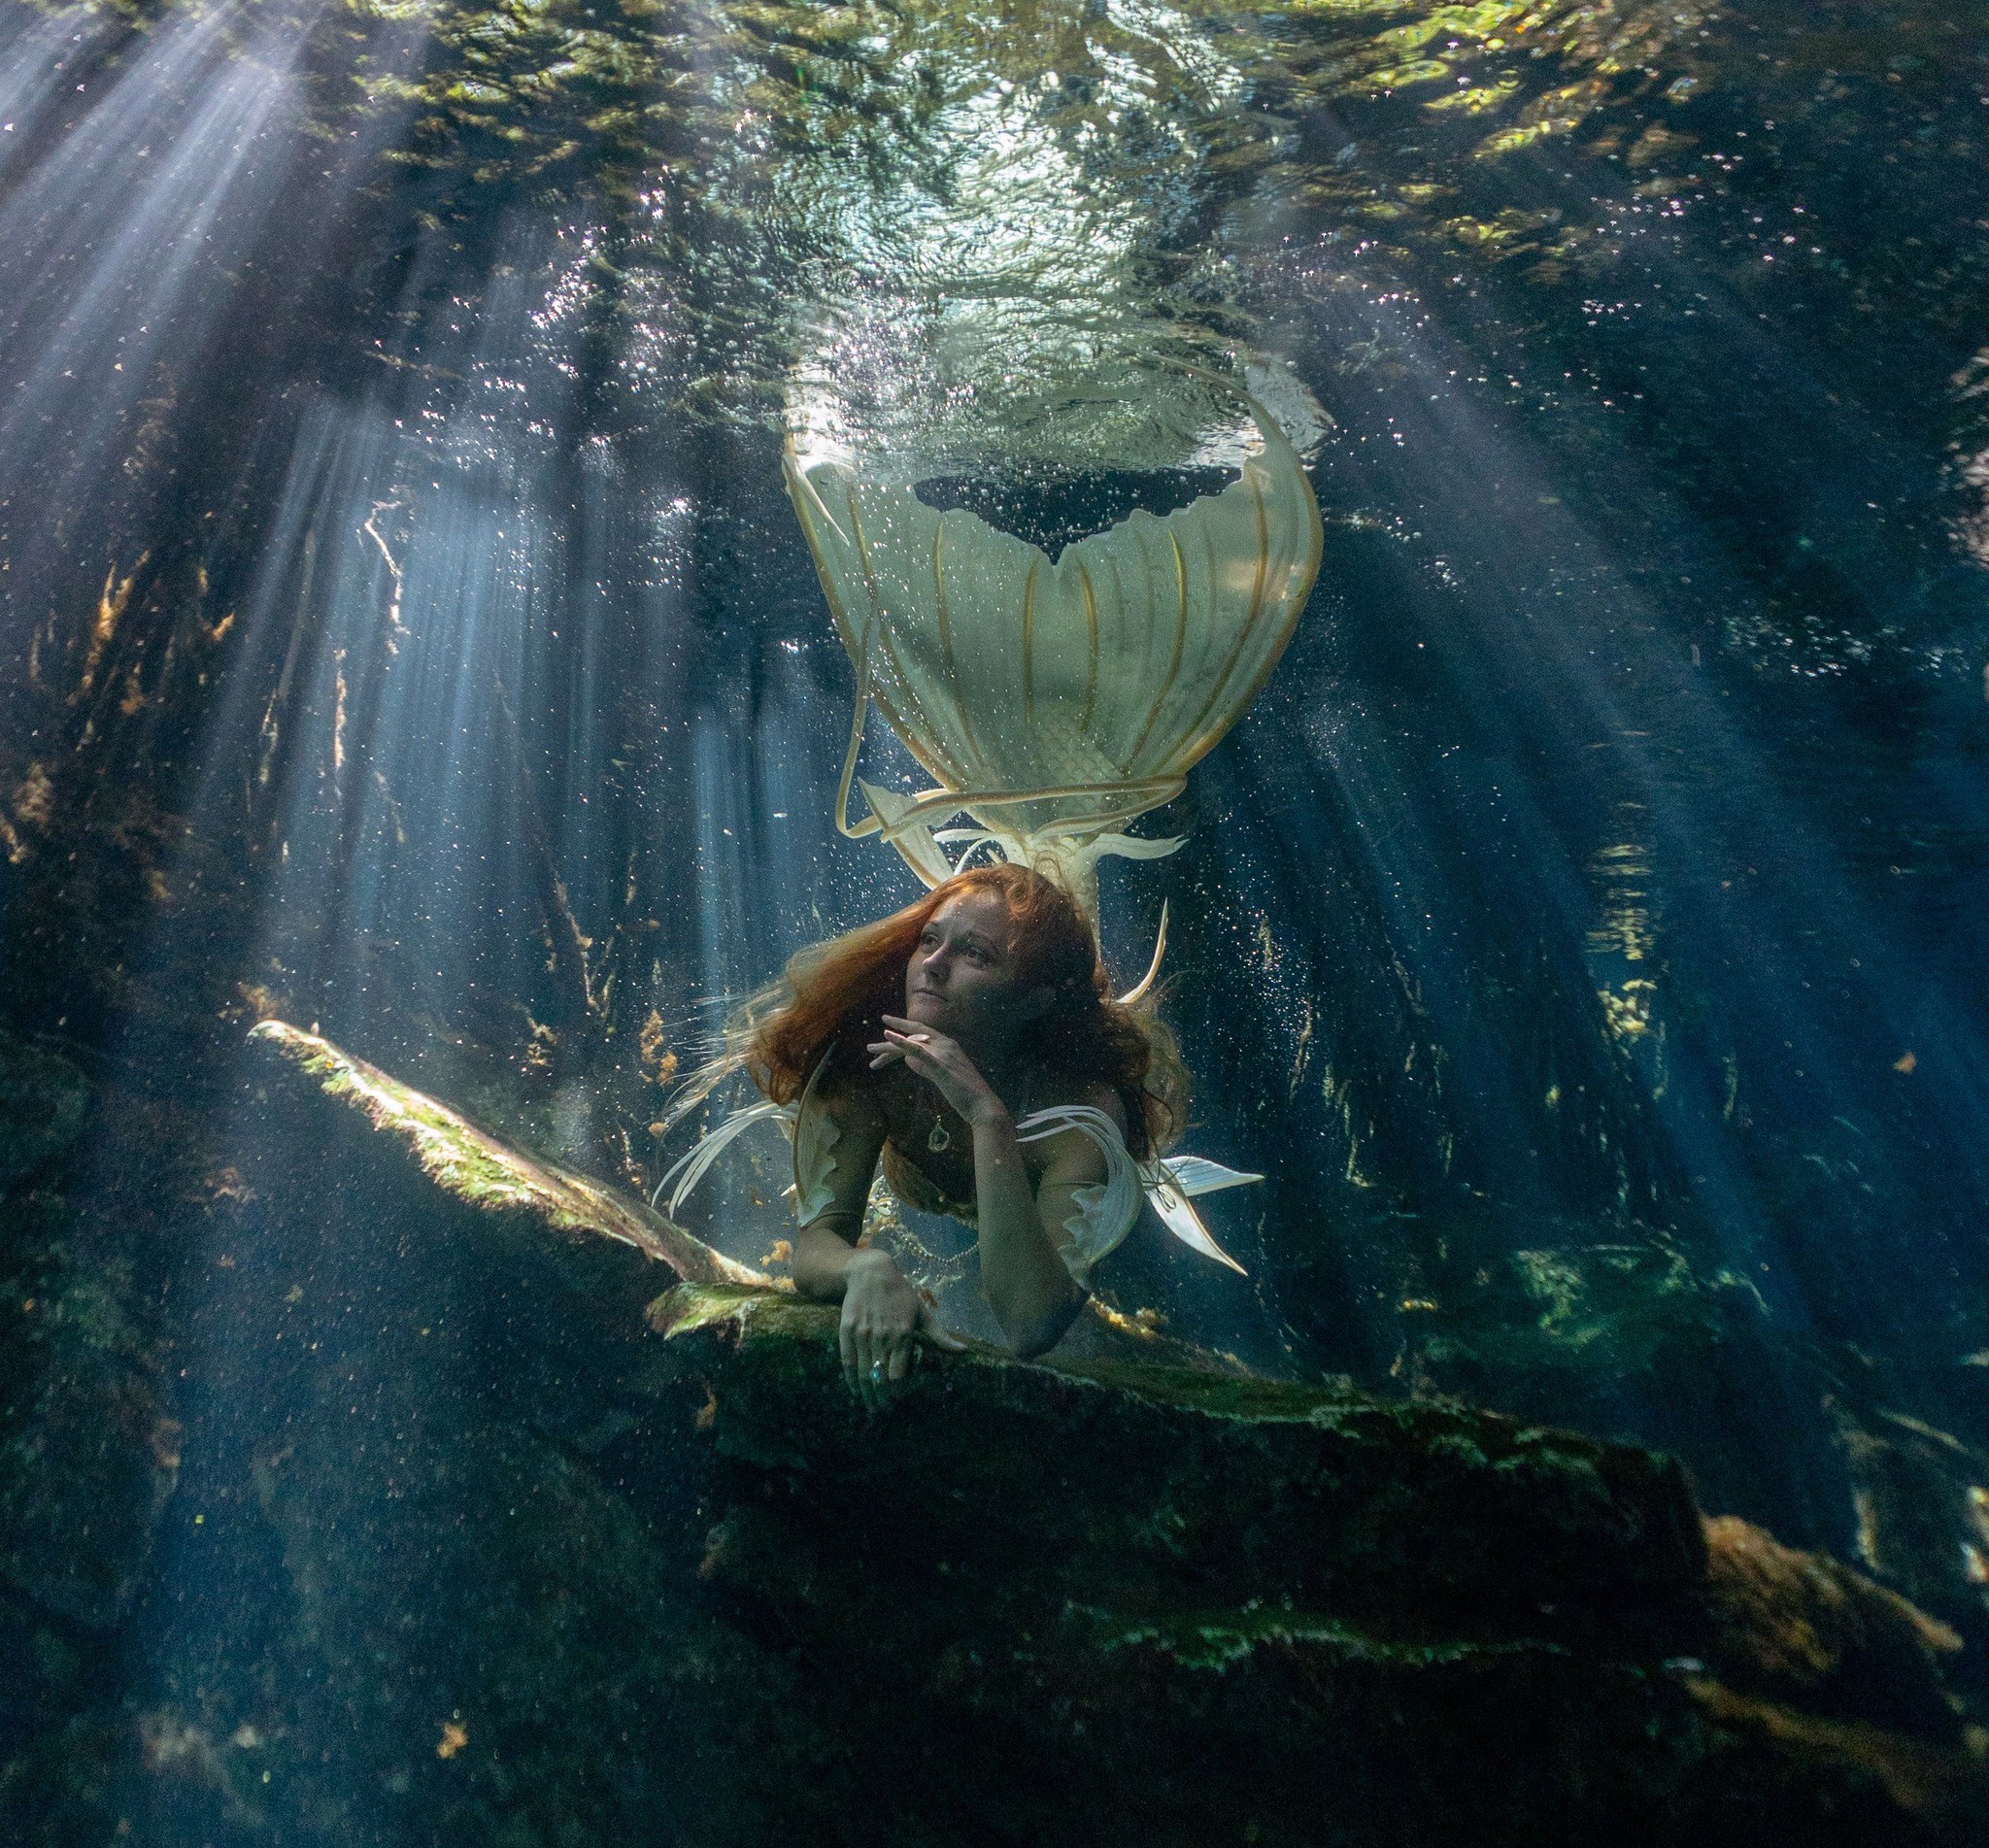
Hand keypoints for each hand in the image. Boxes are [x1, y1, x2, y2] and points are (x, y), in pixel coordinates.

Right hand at [838, 1248, 965, 1409]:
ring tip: (870, 1407)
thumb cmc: (901, 1294)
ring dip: (866, 1393)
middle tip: (882, 1412)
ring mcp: (862, 1334)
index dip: (897, 1392)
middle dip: (881, 1398)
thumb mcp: (923, 1312)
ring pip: (863, 1372)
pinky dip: (850, 1378)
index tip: (898, 1403)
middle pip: (879, 1377)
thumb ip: (940, 1336)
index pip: (898, 1373)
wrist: (871, 1272)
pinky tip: (855, 1390)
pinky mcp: (847, 1330)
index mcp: (903, 1335)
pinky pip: (847, 1361)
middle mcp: (882, 1337)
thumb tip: (963, 1351)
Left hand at [868, 1015, 1003, 1127]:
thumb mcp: (942, 1075)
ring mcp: (942, 1053)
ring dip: (887, 1046)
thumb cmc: (965, 1094)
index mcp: (949, 1044)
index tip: (887, 1026)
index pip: (922, 1032)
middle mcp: (945, 1043)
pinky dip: (901, 1042)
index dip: (904, 1027)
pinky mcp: (939, 1065)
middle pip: (912, 1036)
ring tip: (870, 1049)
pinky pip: (917, 1050)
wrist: (982, 1105)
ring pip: (910, 1044)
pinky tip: (888, 1036)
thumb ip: (926, 1065)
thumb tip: (908, 1060)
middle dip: (891, 1038)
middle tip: (871, 1047)